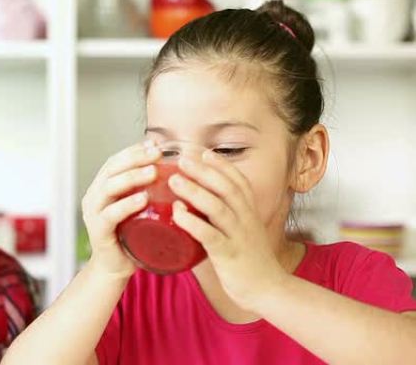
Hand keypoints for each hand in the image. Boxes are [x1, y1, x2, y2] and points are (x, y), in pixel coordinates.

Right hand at [81, 140, 161, 277]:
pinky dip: (126, 204)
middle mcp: (94, 196)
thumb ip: (148, 190)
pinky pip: (111, 214)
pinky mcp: (98, 231)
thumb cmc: (132, 237)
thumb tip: (178, 171)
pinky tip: (143, 199)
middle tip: (157, 154)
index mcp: (102, 188)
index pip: (116, 161)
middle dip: (135, 158)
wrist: (115, 268)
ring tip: (153, 172)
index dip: (134, 150)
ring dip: (132, 177)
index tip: (155, 144)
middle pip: (111, 169)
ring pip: (109, 187)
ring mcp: (93, 213)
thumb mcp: (139, 209)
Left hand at [169, 150, 288, 310]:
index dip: (221, 165)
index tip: (202, 152)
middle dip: (204, 170)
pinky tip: (177, 214)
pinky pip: (209, 235)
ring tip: (173, 180)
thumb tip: (199, 204)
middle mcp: (245, 219)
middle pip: (226, 187)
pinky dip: (192, 222)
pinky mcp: (229, 255)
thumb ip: (226, 217)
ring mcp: (238, 236)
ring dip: (194, 191)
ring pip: (217, 207)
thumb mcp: (242, 231)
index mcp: (249, 212)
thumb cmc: (249, 261)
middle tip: (182, 158)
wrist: (268, 290)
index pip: (238, 181)